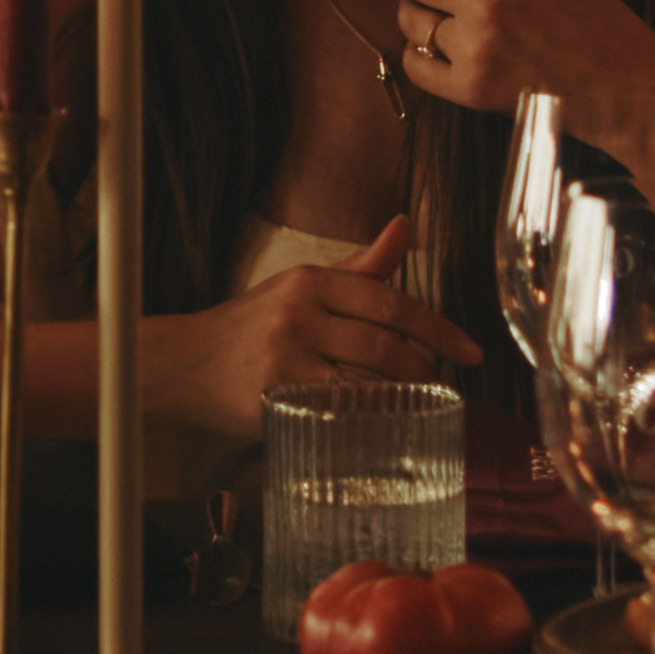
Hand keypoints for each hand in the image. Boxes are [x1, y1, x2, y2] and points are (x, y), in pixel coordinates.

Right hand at [147, 261, 465, 440]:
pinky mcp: (272, 392)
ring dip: (400, 398)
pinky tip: (380, 427)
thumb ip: (360, 266)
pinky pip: (334, 409)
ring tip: (419, 408)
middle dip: (424, 370)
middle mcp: (299, 311)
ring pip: (364, 379)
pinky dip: (364, 419)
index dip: (439, 329)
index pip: (391, 302)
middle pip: (383, 343)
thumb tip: (405, 226)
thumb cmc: (250, 327)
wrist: (183, 363)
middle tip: (445, 389)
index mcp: (312, 280)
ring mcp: (284, 354)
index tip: (471, 353)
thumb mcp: (303, 288)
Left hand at [381, 0, 654, 128]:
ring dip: (412, 14)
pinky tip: (430, 50)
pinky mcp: (470, 88)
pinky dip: (419, 55)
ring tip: (423, 14)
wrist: (622, 84)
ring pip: (411, 20)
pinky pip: (417, 65)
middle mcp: (484, 0)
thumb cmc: (595, 22)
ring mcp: (474, 47)